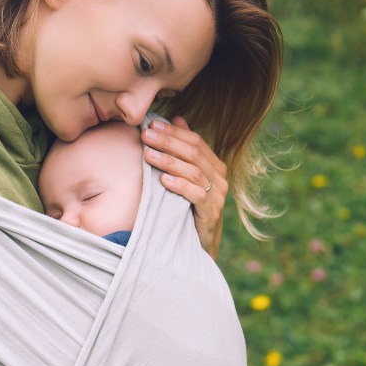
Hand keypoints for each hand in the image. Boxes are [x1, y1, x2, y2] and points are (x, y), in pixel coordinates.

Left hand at [141, 116, 226, 259]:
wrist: (198, 246)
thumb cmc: (188, 209)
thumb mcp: (186, 178)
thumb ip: (184, 151)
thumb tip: (178, 119)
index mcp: (215, 166)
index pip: (196, 141)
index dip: (173, 132)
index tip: (151, 124)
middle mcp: (220, 179)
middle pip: (194, 153)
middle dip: (167, 142)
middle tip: (145, 135)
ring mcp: (218, 196)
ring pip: (194, 171)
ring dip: (168, 161)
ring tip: (147, 154)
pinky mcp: (211, 213)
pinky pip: (196, 195)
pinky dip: (179, 185)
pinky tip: (163, 180)